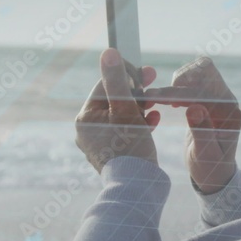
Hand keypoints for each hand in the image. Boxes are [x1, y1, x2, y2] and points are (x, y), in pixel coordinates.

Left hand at [76, 48, 160, 172]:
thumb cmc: (130, 147)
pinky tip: (153, 119)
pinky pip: (125, 131)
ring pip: (120, 115)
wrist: (136, 187)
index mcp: (85, 119)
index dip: (127, 75)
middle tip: (153, 80)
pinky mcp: (113, 154)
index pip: (105, 86)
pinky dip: (139, 123)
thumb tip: (109, 53)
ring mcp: (99, 144)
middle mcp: (88, 131)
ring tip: (155, 102)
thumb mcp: (126, 109)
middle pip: (113, 101)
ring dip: (139, 106)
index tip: (146, 70)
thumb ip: (117, 81)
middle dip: (135, 91)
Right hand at [144, 57, 240, 193]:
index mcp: (229, 112)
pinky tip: (167, 101)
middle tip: (158, 97)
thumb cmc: (210, 168)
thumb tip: (193, 108)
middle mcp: (227, 100)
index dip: (175, 94)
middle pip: (205, 69)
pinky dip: (176, 85)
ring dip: (176, 81)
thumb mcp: (204, 154)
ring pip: (198, 70)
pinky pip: (193, 79)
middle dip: (179, 79)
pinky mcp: (208, 98)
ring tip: (159, 99)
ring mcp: (218, 97)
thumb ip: (201, 131)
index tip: (151, 97)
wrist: (215, 175)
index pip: (202, 92)